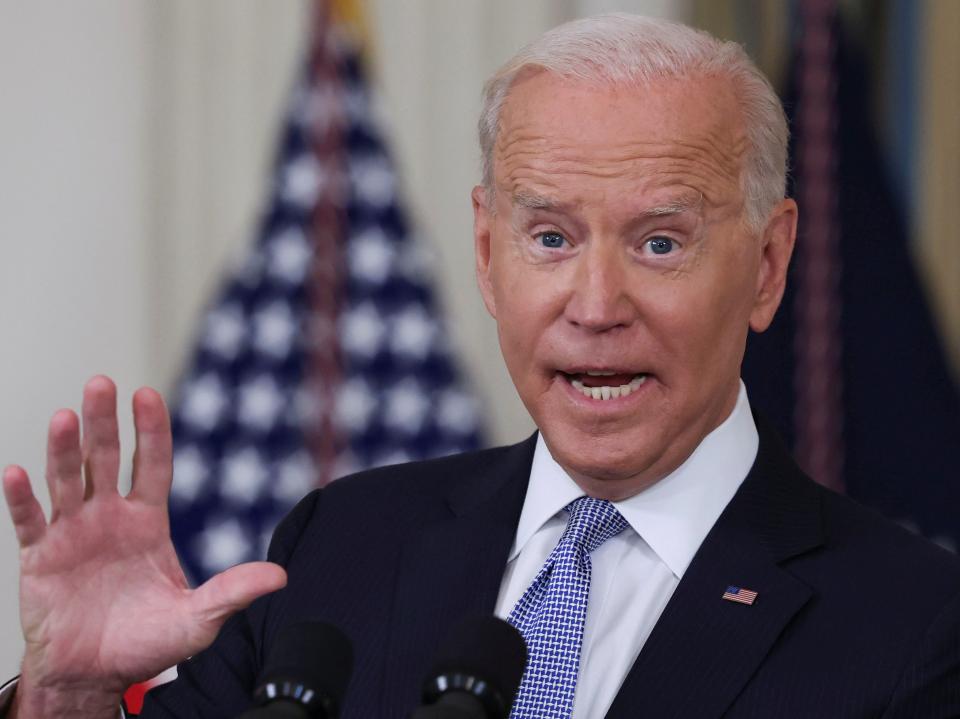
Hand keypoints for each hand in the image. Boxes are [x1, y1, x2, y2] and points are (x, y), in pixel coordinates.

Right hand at [3, 376, 286, 715]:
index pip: (152, 464)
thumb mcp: (197, 620)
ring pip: (67, 480)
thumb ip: (232, 593)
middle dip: (104, 422)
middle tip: (101, 383)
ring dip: (63, 449)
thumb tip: (281, 576)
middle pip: (106, 459)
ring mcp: (73, 533)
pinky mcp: (41, 557)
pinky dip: (23, 498)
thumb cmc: (145, 643)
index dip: (151, 430)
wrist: (94, 676)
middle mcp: (109, 517)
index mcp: (147, 521)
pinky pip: (29, 521)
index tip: (147, 394)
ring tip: (64, 416)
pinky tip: (16, 471)